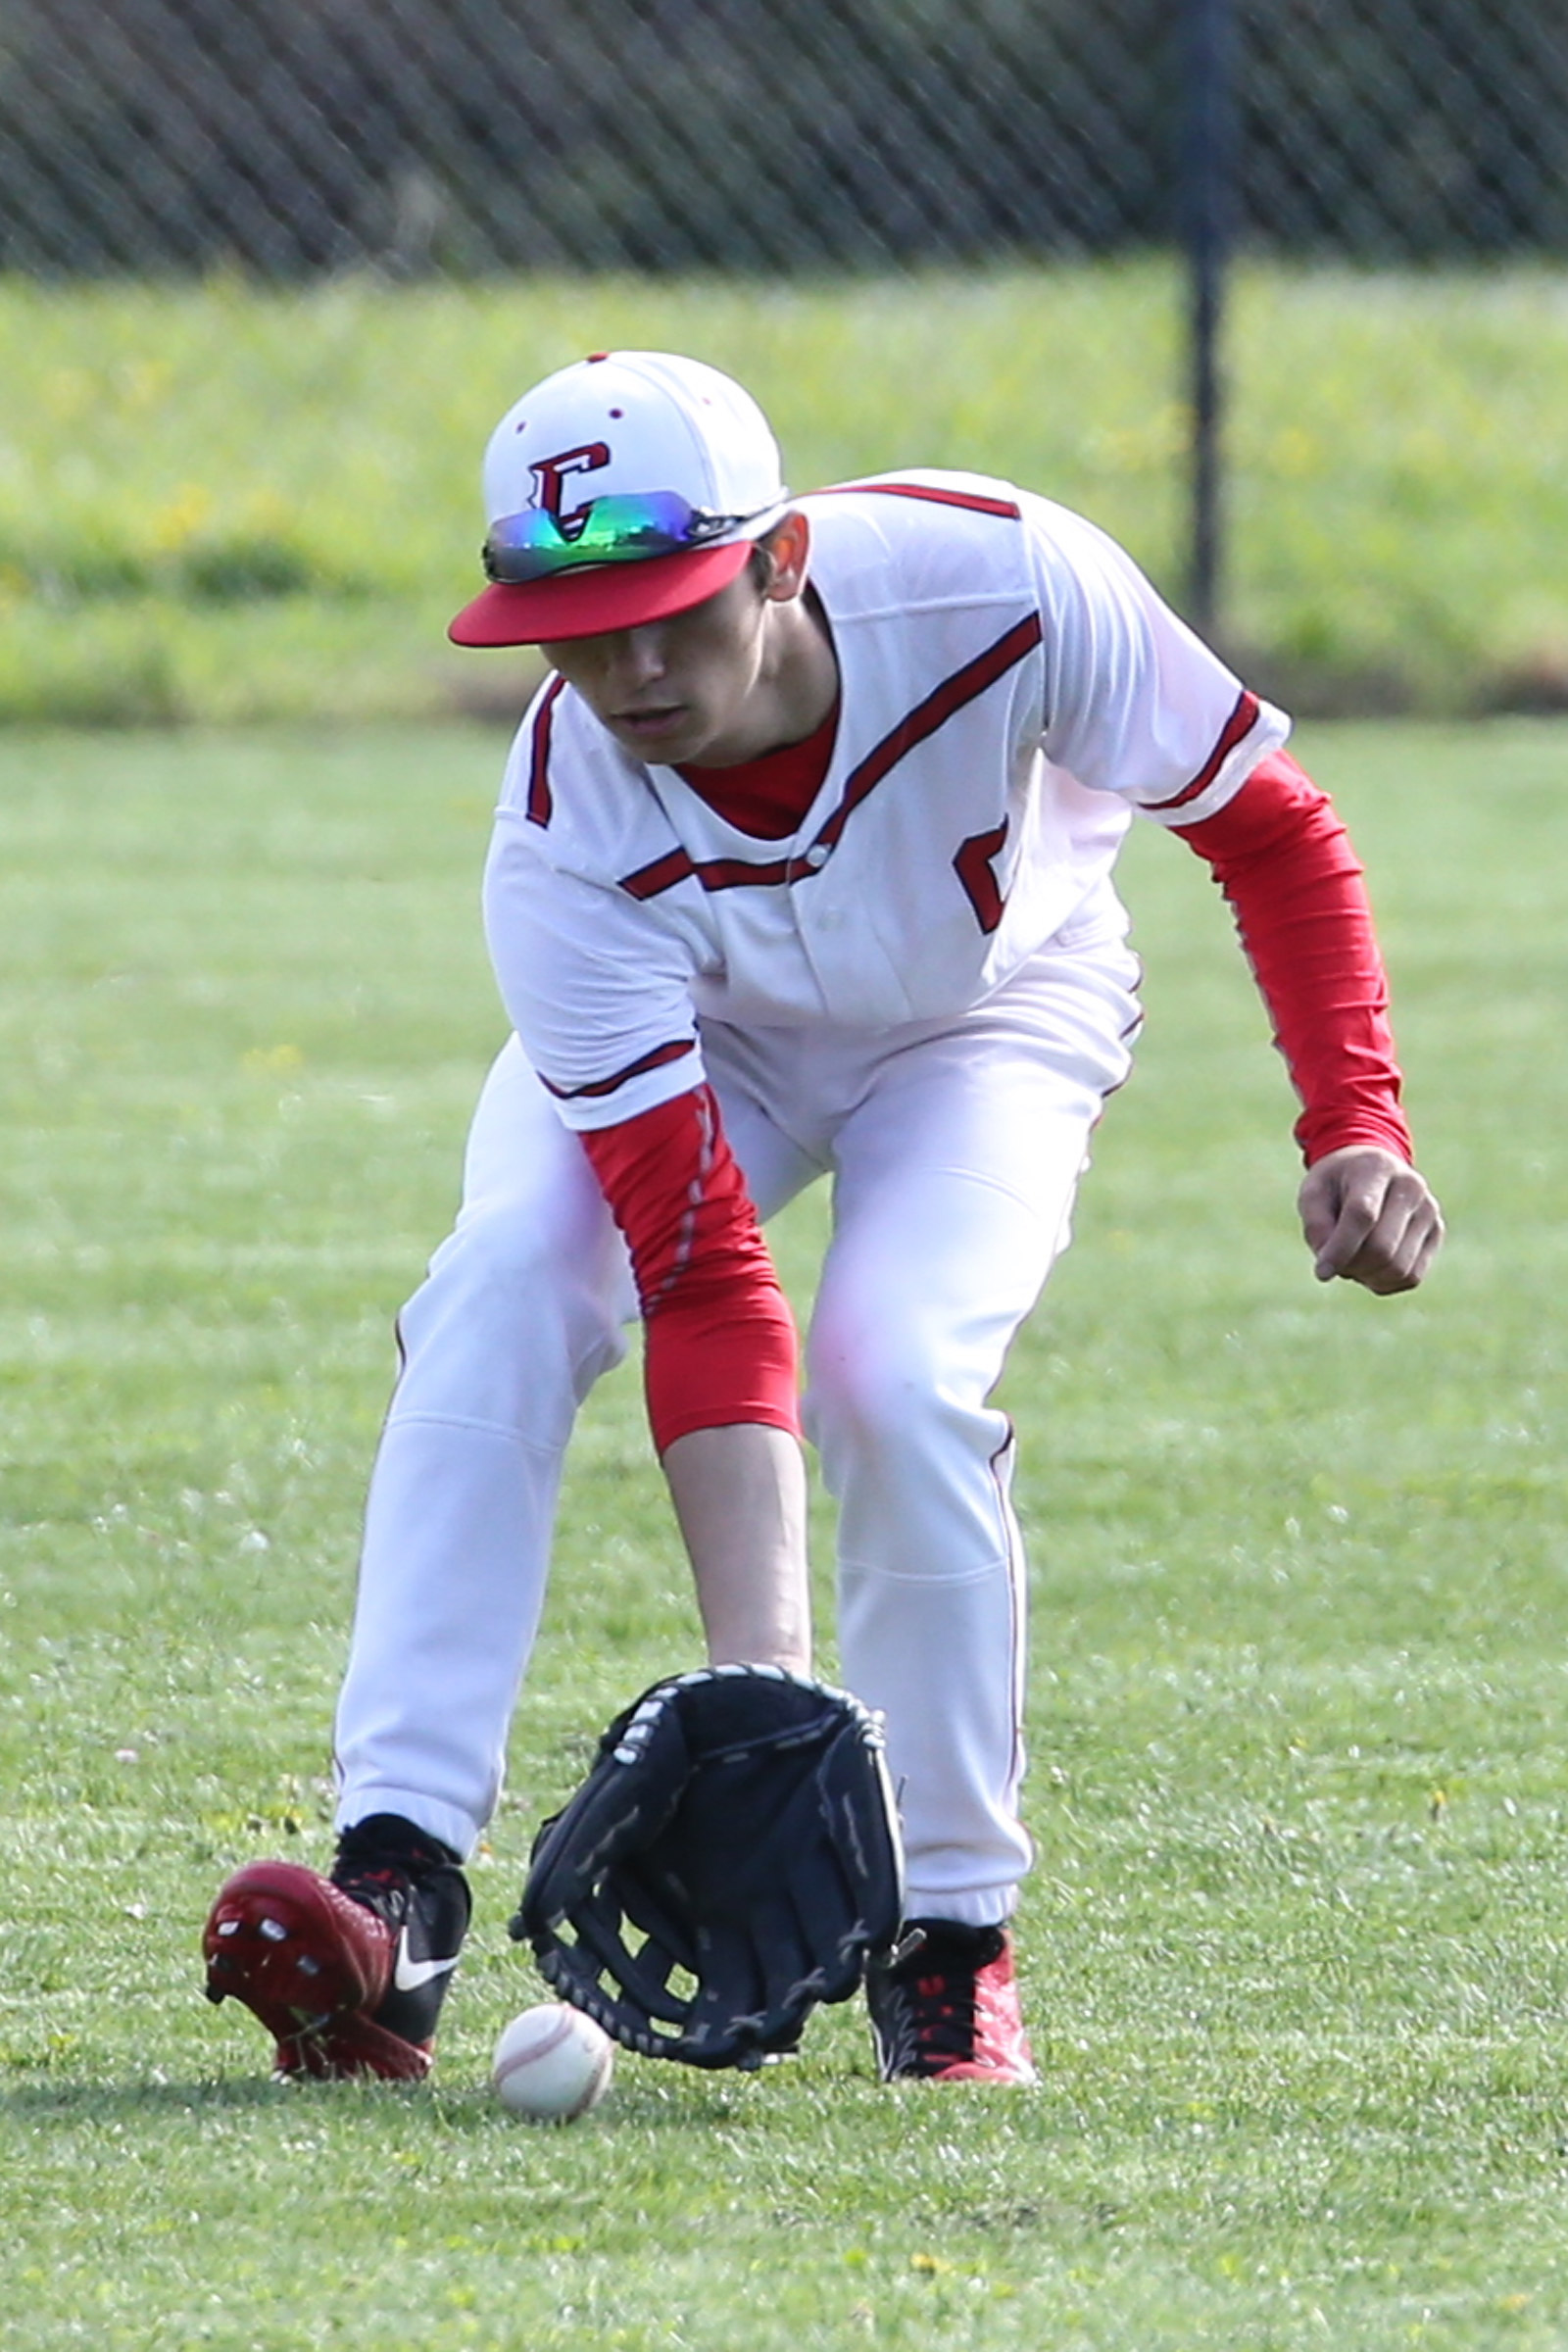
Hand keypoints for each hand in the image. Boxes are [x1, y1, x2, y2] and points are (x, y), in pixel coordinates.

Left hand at [1297, 1145, 1443, 1293]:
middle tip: (1334, 1262)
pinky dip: (1385, 1283)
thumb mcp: (1312, 1193)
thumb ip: (1316, 1227)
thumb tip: (1330, 1265)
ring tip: (1351, 1261)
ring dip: (1367, 1276)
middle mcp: (1411, 1186)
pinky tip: (1369, 1268)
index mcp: (1376, 1168)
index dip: (1340, 1248)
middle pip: (1382, 1247)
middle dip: (1351, 1265)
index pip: (1362, 1215)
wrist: (1371, 1170)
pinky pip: (1412, 1277)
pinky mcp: (1436, 1231)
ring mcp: (1428, 1209)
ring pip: (1399, 1268)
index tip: (1321, 1272)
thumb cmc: (1336, 1184)